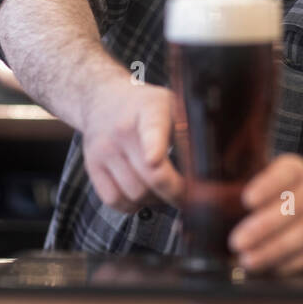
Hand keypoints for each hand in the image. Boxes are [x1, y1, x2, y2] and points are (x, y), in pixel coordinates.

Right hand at [80, 76, 183, 212]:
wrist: (102, 99)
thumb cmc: (145, 107)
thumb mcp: (172, 105)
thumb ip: (190, 129)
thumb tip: (211, 161)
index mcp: (149, 110)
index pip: (151, 130)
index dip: (153, 147)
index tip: (155, 160)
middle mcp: (122, 129)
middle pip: (149, 175)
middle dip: (175, 193)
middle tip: (189, 197)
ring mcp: (104, 149)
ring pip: (135, 194)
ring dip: (155, 199)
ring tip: (163, 187)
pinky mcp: (91, 166)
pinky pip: (114, 201)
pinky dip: (132, 205)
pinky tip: (143, 192)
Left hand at [229, 154, 302, 275]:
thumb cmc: (294, 192)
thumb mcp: (277, 180)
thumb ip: (245, 189)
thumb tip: (198, 199)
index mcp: (298, 170)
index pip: (287, 171)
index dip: (268, 184)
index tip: (247, 200)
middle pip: (293, 206)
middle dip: (263, 226)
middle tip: (236, 242)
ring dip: (274, 248)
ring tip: (249, 260)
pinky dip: (292, 262)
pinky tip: (272, 268)